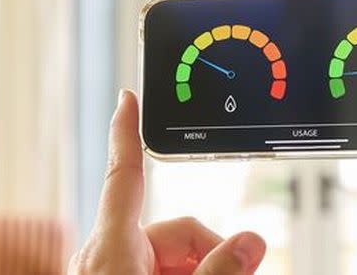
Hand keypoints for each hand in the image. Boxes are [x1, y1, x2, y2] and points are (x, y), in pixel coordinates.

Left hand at [69, 90, 266, 274]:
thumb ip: (218, 268)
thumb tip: (250, 243)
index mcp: (110, 247)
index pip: (123, 175)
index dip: (126, 133)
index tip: (126, 99)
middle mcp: (107, 256)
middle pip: (173, 228)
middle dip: (208, 252)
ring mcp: (110, 273)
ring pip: (172, 254)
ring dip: (200, 269)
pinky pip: (158, 269)